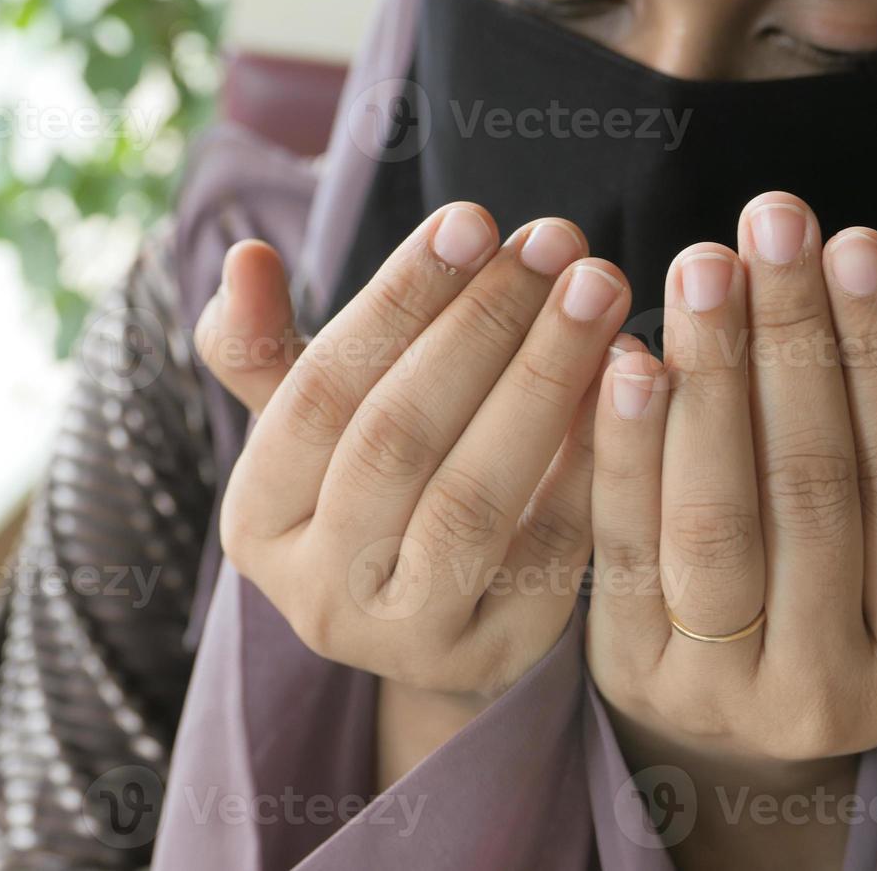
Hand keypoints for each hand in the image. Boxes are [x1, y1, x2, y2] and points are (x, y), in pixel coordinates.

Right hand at [196, 203, 631, 698]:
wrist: (439, 619)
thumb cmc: (375, 489)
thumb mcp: (314, 428)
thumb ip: (268, 347)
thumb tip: (243, 258)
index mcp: (257, 520)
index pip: (318, 394)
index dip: (397, 302)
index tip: (471, 220)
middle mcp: (317, 592)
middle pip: (398, 441)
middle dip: (484, 327)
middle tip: (559, 240)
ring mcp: (406, 639)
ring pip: (475, 497)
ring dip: (545, 379)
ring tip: (601, 288)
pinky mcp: (498, 656)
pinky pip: (554, 547)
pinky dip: (592, 455)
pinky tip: (632, 376)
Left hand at [586, 192, 876, 865]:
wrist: (723, 730)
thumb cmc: (837, 617)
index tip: (856, 245)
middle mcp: (827, 692)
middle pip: (811, 489)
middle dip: (791, 341)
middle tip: (772, 224)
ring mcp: (720, 691)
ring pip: (715, 516)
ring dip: (710, 377)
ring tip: (705, 268)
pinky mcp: (628, 670)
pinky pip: (623, 543)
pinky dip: (625, 446)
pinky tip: (626, 358)